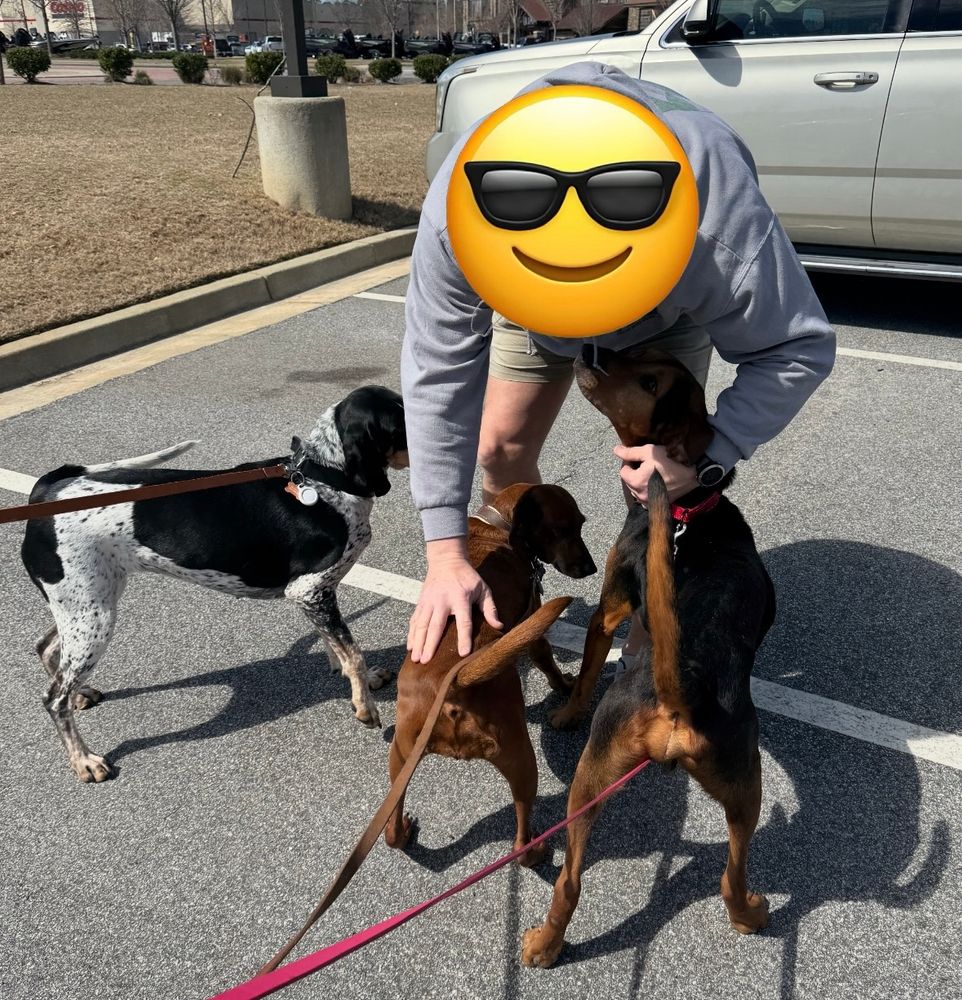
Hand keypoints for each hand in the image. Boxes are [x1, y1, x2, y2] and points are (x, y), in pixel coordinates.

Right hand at [407, 538, 502, 662]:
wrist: (446, 559)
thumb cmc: (467, 576)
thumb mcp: (483, 588)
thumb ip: (490, 608)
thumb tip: (499, 626)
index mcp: (460, 597)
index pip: (463, 621)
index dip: (464, 638)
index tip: (463, 653)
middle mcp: (442, 600)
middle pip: (435, 626)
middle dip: (430, 644)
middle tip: (426, 661)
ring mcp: (429, 601)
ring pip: (421, 624)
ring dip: (417, 642)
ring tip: (415, 658)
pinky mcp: (421, 602)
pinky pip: (414, 620)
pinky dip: (411, 634)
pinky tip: (410, 646)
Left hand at [614, 444, 697, 503]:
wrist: (692, 473)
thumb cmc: (671, 460)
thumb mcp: (649, 451)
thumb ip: (630, 452)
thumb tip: (616, 450)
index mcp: (635, 481)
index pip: (623, 471)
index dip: (629, 462)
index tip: (639, 457)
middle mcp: (639, 494)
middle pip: (629, 481)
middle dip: (634, 472)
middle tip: (646, 464)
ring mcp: (648, 501)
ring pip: (636, 490)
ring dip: (640, 481)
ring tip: (651, 472)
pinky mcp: (657, 504)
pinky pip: (645, 498)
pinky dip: (647, 491)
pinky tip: (655, 483)